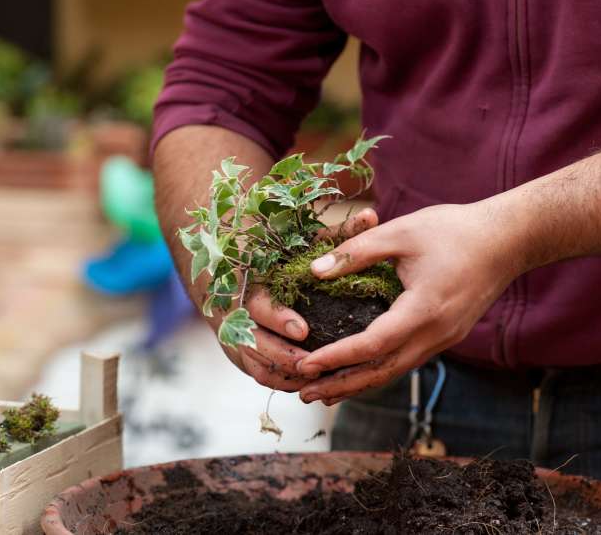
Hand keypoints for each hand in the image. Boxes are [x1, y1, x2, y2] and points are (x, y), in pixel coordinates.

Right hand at [208, 208, 380, 391]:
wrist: (230, 269)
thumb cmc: (280, 253)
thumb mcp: (304, 241)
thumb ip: (336, 234)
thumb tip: (370, 215)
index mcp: (249, 283)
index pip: (257, 305)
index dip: (278, 319)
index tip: (303, 330)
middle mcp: (237, 312)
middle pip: (253, 341)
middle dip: (282, 355)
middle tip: (312, 365)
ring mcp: (237, 335)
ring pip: (256, 362)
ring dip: (284, 374)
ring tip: (316, 378)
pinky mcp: (242, 353)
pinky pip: (259, 374)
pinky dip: (282, 381)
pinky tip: (308, 384)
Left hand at [296, 201, 523, 403]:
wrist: (509, 239)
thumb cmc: (455, 230)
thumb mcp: (401, 232)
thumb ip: (356, 251)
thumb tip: (315, 271)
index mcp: (423, 309)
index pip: (372, 344)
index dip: (336, 357)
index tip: (306, 365)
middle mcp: (435, 334)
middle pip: (382, 371)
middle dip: (341, 385)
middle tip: (304, 394)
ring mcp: (444, 339)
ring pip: (395, 371)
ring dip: (359, 384)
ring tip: (325, 393)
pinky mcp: (446, 336)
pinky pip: (407, 361)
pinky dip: (379, 371)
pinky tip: (360, 372)